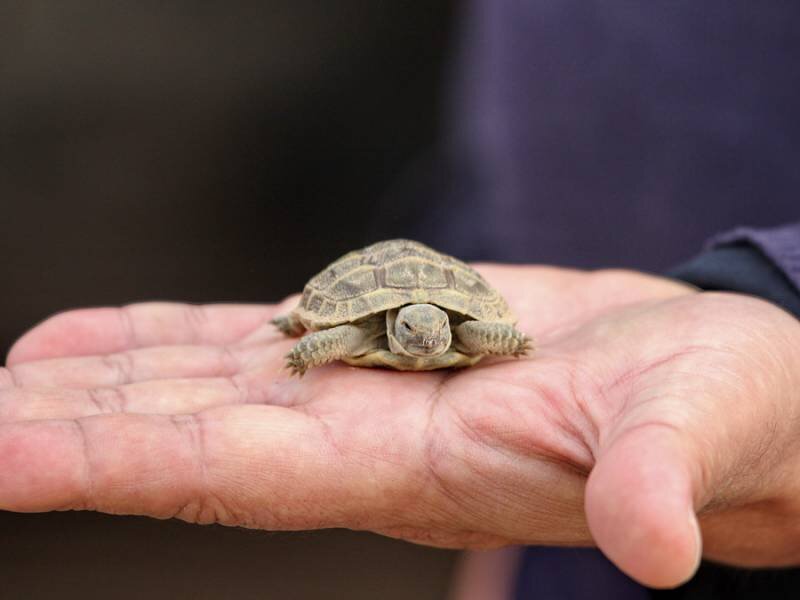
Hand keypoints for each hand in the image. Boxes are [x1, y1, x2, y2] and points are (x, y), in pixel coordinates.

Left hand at [3, 267, 799, 587]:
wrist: (714, 378)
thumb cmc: (721, 410)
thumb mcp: (699, 433)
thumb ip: (659, 479)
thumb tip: (659, 545)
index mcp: (423, 465)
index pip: (240, 473)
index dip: (115, 465)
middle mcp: (370, 434)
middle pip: (192, 431)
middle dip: (71, 426)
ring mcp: (368, 385)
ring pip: (210, 381)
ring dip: (107, 379)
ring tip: (8, 370)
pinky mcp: (387, 336)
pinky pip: (255, 336)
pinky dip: (172, 336)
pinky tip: (98, 338)